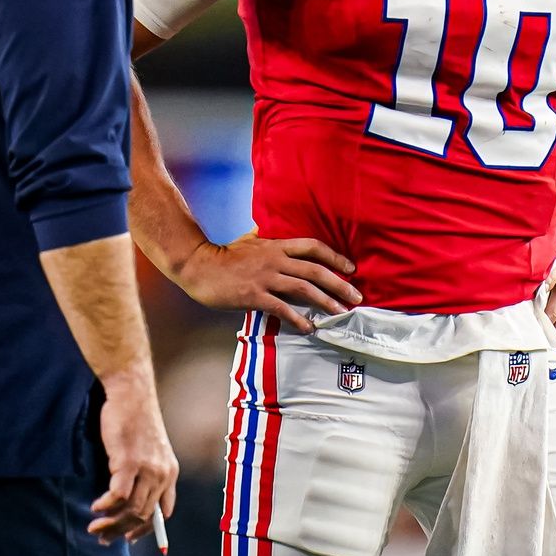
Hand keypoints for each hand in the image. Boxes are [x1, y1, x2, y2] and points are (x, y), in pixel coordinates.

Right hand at [87, 372, 178, 545]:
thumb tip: (131, 500)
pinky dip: (105, 506)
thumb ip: (148, 473)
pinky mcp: (129, 463)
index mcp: (170, 473)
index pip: (161, 514)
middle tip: (103, 538)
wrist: (131, 393)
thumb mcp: (151, 449)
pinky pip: (118, 496)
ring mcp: (147, 470)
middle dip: (121, 532)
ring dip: (110, 523)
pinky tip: (95, 508)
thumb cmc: (135, 418)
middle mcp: (163, 475)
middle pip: (143, 516)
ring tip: (94, 527)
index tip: (128, 538)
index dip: (145, 530)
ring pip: (131, 510)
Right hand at [174, 231, 359, 332]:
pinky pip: (281, 308)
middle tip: (356, 297)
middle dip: (339, 284)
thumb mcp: (247, 240)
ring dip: (325, 301)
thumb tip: (266, 228)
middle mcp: (274, 259)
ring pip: (303, 288)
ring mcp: (265, 277)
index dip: (334, 256)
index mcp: (275, 245)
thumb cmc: (223, 255)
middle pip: (315, 270)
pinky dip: (298, 318)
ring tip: (340, 313)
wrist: (198, 266)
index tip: (350, 268)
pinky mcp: (254, 295)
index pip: (312, 247)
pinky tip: (309, 327)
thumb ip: (262, 237)